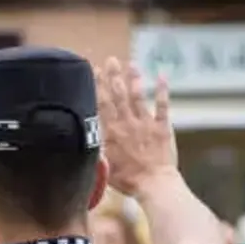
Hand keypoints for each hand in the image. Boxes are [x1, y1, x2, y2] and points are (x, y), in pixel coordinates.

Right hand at [94, 57, 176, 196]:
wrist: (154, 184)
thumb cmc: (127, 181)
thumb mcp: (103, 167)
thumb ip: (95, 150)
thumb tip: (82, 139)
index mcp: (111, 132)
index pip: (101, 104)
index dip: (98, 85)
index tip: (94, 69)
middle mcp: (126, 123)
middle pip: (118, 95)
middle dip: (114, 75)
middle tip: (111, 59)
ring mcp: (145, 123)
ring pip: (138, 96)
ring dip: (134, 78)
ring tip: (131, 63)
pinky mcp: (162, 127)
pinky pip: (162, 106)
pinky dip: (162, 90)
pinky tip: (162, 76)